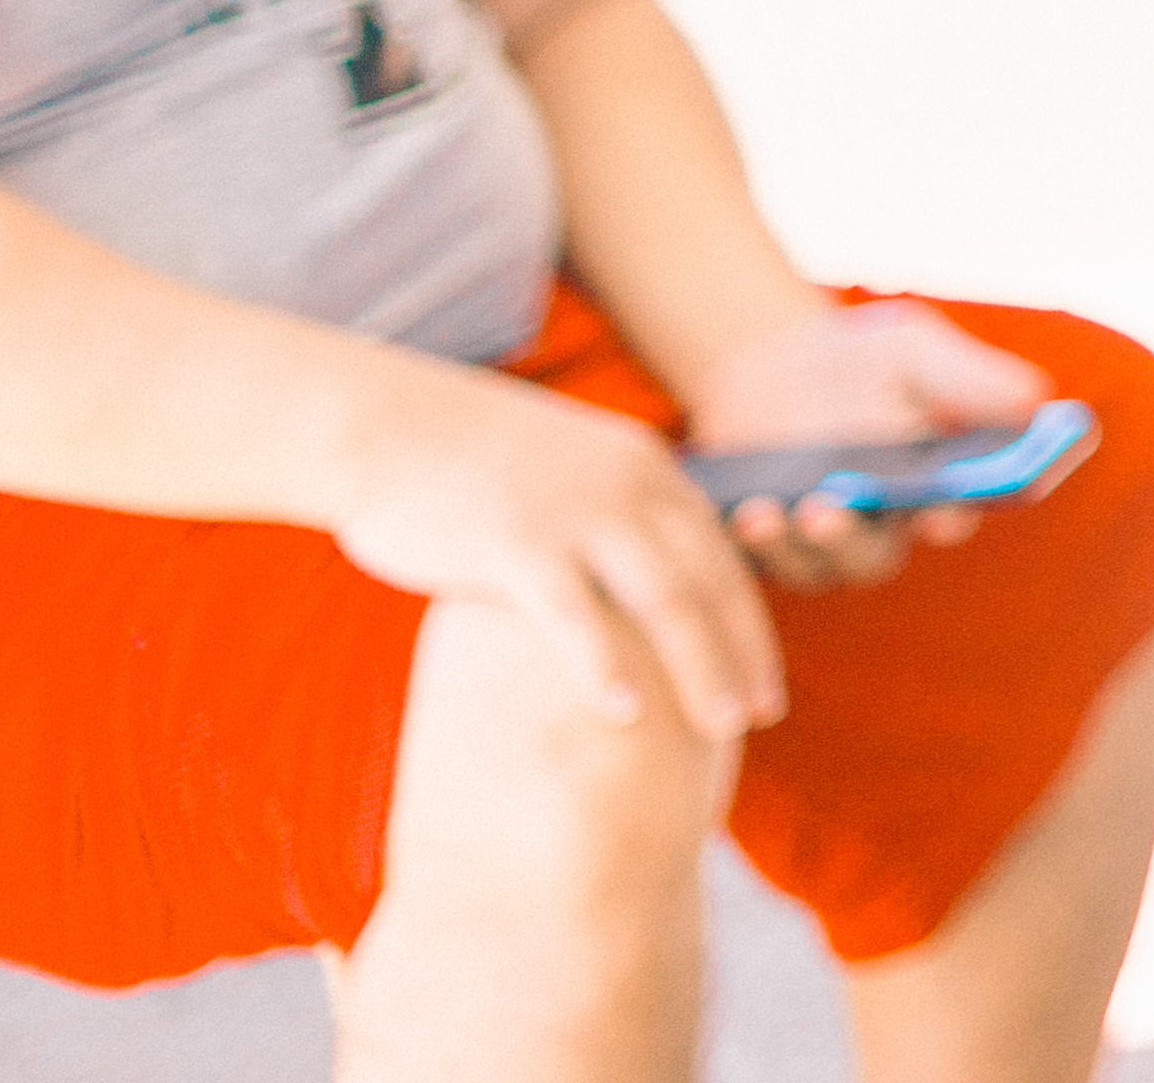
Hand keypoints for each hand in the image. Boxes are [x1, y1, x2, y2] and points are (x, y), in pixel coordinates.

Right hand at [328, 359, 785, 740]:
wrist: (385, 424)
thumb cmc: (470, 464)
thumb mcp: (567, 477)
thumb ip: (611, 522)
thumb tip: (638, 588)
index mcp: (649, 473)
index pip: (723, 560)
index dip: (751, 627)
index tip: (768, 689)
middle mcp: (630, 489)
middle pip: (708, 583)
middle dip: (741, 655)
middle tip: (764, 719)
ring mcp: (578, 514)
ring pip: (663, 598)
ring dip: (699, 667)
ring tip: (723, 730)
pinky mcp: (516, 541)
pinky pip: (574, 611)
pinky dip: (605, 665)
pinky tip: (627, 715)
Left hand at [679, 299, 1050, 591]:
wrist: (771, 360)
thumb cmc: (862, 357)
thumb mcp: (914, 350)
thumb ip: (969, 377)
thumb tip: (1037, 401)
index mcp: (934, 487)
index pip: (955, 516)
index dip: (949, 519)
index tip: (936, 513)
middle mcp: (881, 527)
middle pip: (874, 557)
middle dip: (849, 541)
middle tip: (824, 511)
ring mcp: (818, 542)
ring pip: (812, 568)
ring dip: (788, 547)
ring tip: (765, 512)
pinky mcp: (763, 547)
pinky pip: (755, 565)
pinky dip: (745, 547)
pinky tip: (737, 511)